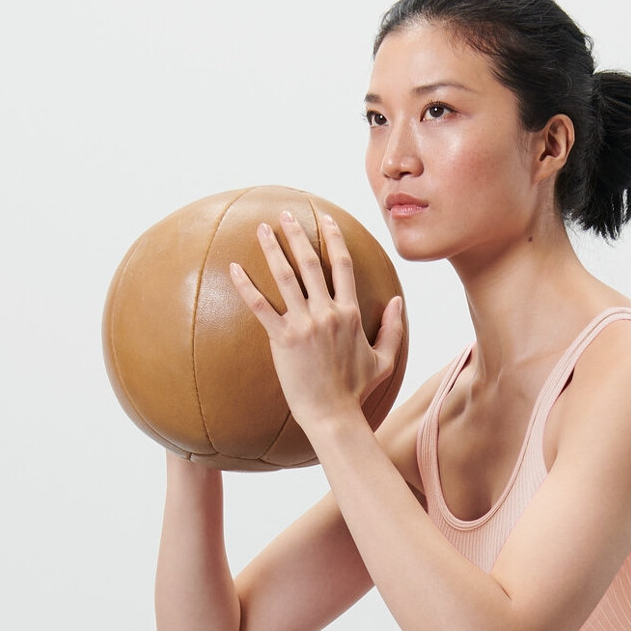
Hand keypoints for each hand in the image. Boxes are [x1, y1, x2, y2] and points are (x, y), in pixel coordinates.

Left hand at [227, 210, 404, 433]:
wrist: (333, 415)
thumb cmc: (357, 392)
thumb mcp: (384, 360)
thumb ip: (393, 329)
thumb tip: (397, 301)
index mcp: (350, 313)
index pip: (342, 265)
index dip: (334, 239)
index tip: (325, 220)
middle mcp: (327, 313)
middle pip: (310, 263)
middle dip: (298, 234)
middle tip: (286, 215)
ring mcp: (304, 324)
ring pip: (285, 276)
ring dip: (272, 248)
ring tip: (261, 229)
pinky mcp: (282, 339)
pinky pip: (260, 306)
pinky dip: (246, 285)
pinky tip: (233, 268)